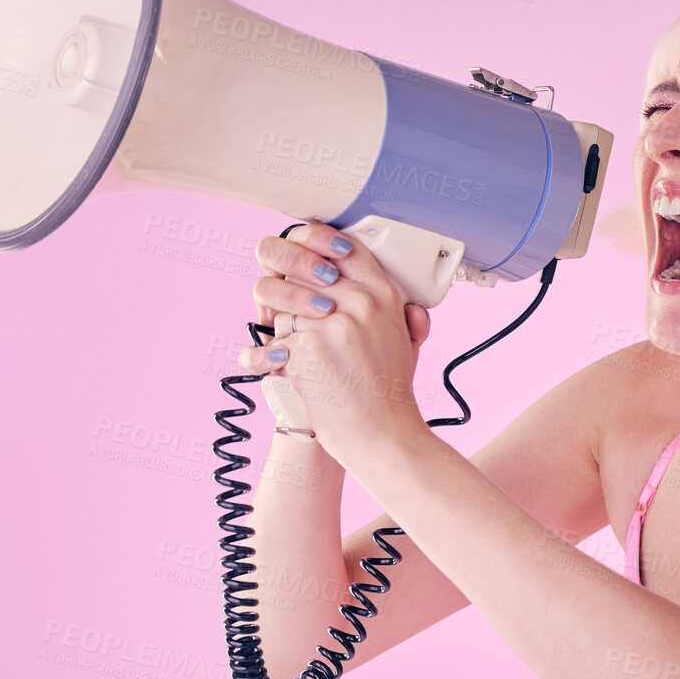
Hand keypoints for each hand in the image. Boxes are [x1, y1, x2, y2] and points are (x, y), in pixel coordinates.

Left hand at [239, 221, 432, 467]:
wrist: (380, 435)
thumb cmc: (389, 397)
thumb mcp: (409, 348)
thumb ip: (407, 321)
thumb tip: (415, 308)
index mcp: (384, 297)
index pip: (345, 248)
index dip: (318, 243)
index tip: (306, 251)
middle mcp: (360, 304)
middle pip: (303, 273)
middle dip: (290, 294)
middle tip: (290, 312)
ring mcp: (332, 324)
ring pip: (284, 306)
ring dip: (281, 329)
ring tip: (294, 352)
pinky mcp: (307, 347)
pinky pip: (270, 340)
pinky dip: (265, 358)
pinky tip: (273, 368)